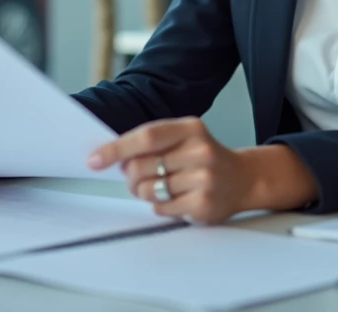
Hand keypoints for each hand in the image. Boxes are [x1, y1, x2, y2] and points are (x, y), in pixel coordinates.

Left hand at [87, 117, 252, 223]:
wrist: (243, 179)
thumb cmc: (203, 157)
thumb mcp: (184, 138)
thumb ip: (151, 142)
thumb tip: (108, 154)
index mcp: (191, 128)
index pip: (146, 136)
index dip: (116, 148)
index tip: (94, 159)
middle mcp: (200, 150)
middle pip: (141, 166)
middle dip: (129, 176)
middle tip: (134, 178)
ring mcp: (204, 178)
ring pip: (148, 190)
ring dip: (144, 192)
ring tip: (159, 188)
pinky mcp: (203, 204)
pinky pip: (161, 208)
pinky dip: (160, 206)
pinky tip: (176, 198)